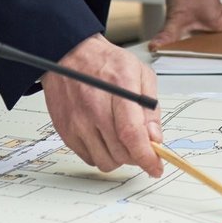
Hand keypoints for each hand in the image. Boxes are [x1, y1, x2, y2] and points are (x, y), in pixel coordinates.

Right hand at [43, 34, 162, 176]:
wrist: (69, 55)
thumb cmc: (106, 62)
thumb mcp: (140, 73)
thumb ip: (150, 108)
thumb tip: (155, 138)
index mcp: (118, 88)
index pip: (132, 134)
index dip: (146, 157)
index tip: (156, 168)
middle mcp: (94, 107)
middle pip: (120, 152)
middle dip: (136, 155)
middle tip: (140, 146)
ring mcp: (77, 121)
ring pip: (105, 161)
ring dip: (118, 158)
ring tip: (121, 140)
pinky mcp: (65, 131)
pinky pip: (88, 158)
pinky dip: (101, 154)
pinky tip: (104, 137)